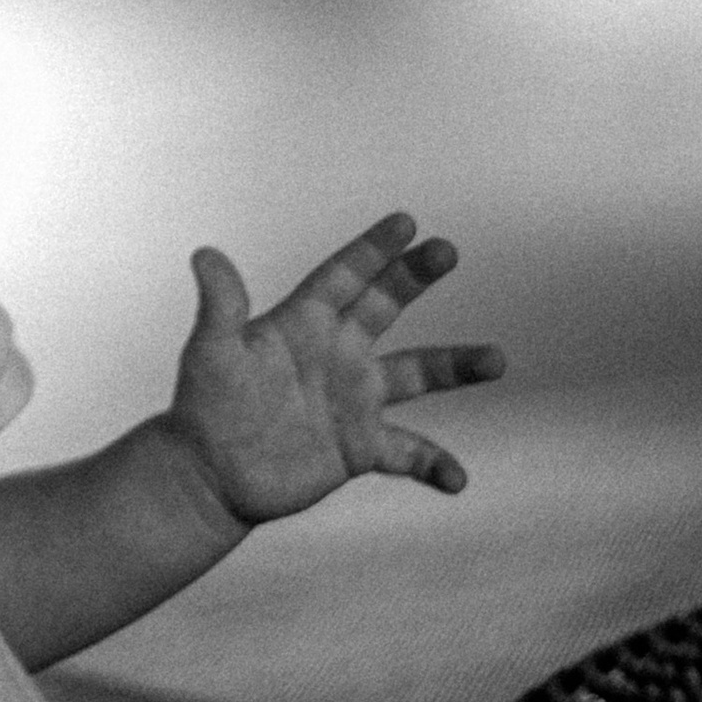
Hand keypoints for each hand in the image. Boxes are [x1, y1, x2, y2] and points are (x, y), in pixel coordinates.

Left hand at [164, 211, 502, 525]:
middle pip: (385, 305)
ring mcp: (354, 400)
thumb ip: (221, 306)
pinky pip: (409, 452)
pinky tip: (456, 479)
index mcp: (303, 324)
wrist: (210, 475)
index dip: (373, 250)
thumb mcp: (212, 353)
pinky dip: (433, 464)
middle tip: (447, 251)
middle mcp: (337, 354)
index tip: (406, 222)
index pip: (343, 276)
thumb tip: (204, 255)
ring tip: (497, 360)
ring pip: (417, 373)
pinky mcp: (361, 446)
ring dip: (457, 366)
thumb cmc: (205, 406)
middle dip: (415, 277)